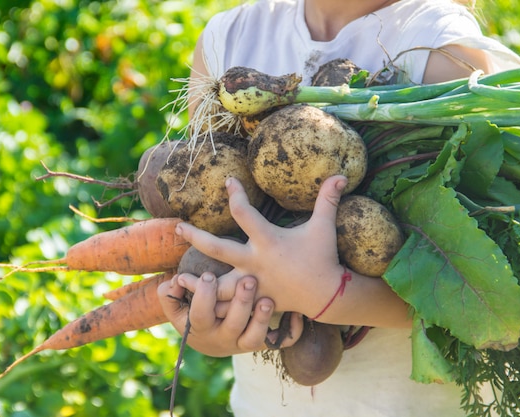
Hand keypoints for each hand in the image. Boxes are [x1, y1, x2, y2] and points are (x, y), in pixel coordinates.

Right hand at [157, 272, 303, 356]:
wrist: (212, 339)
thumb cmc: (193, 312)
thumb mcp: (176, 307)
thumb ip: (169, 294)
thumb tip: (175, 282)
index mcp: (201, 327)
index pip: (200, 315)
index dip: (204, 296)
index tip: (209, 275)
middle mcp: (224, 337)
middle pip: (233, 325)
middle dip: (240, 303)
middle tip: (248, 280)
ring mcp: (245, 341)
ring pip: (255, 338)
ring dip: (263, 319)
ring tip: (268, 300)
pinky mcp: (264, 342)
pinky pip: (281, 342)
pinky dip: (291, 331)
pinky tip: (297, 314)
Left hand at [175, 175, 347, 315]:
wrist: (327, 295)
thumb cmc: (322, 257)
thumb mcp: (324, 227)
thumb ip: (328, 200)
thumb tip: (342, 175)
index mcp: (268, 240)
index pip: (244, 214)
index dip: (235, 194)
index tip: (227, 181)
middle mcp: (255, 261)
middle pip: (218, 249)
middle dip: (196, 237)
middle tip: (178, 228)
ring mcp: (252, 283)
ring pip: (218, 285)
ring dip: (198, 283)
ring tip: (177, 279)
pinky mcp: (254, 299)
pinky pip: (230, 305)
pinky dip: (214, 306)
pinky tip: (196, 305)